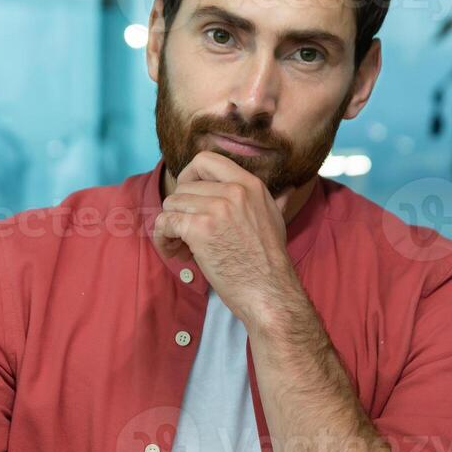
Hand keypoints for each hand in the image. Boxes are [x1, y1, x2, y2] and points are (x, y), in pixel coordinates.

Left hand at [152, 150, 299, 328]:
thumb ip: (275, 200)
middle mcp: (233, 191)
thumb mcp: (277, 220)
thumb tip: (288, 189)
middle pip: (183, 186)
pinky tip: (175, 252)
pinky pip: (165, 223)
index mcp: (250, 184)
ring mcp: (216, 209)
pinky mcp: (199, 230)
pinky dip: (162, 238)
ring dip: (170, 226)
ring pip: (171, 204)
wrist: (269, 292)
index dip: (189, 177)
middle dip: (179, 209)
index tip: (190, 198)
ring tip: (182, 246)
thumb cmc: (270, 262)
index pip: (205, 159)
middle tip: (186, 232)